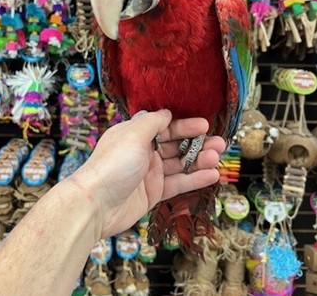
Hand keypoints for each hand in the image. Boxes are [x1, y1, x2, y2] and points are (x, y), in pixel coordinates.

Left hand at [70, 109, 225, 239]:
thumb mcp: (133, 134)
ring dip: (199, 161)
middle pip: (175, 145)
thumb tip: (166, 113)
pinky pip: (178, 183)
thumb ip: (152, 122)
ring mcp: (149, 173)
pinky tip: (212, 175)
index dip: (185, 126)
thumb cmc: (113, 164)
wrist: (96, 204)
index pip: (165, 127)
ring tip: (218, 158)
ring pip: (179, 165)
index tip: (205, 125)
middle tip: (220, 143)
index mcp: (136, 135)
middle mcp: (143, 152)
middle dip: (198, 144)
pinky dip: (194, 179)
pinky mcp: (153, 193)